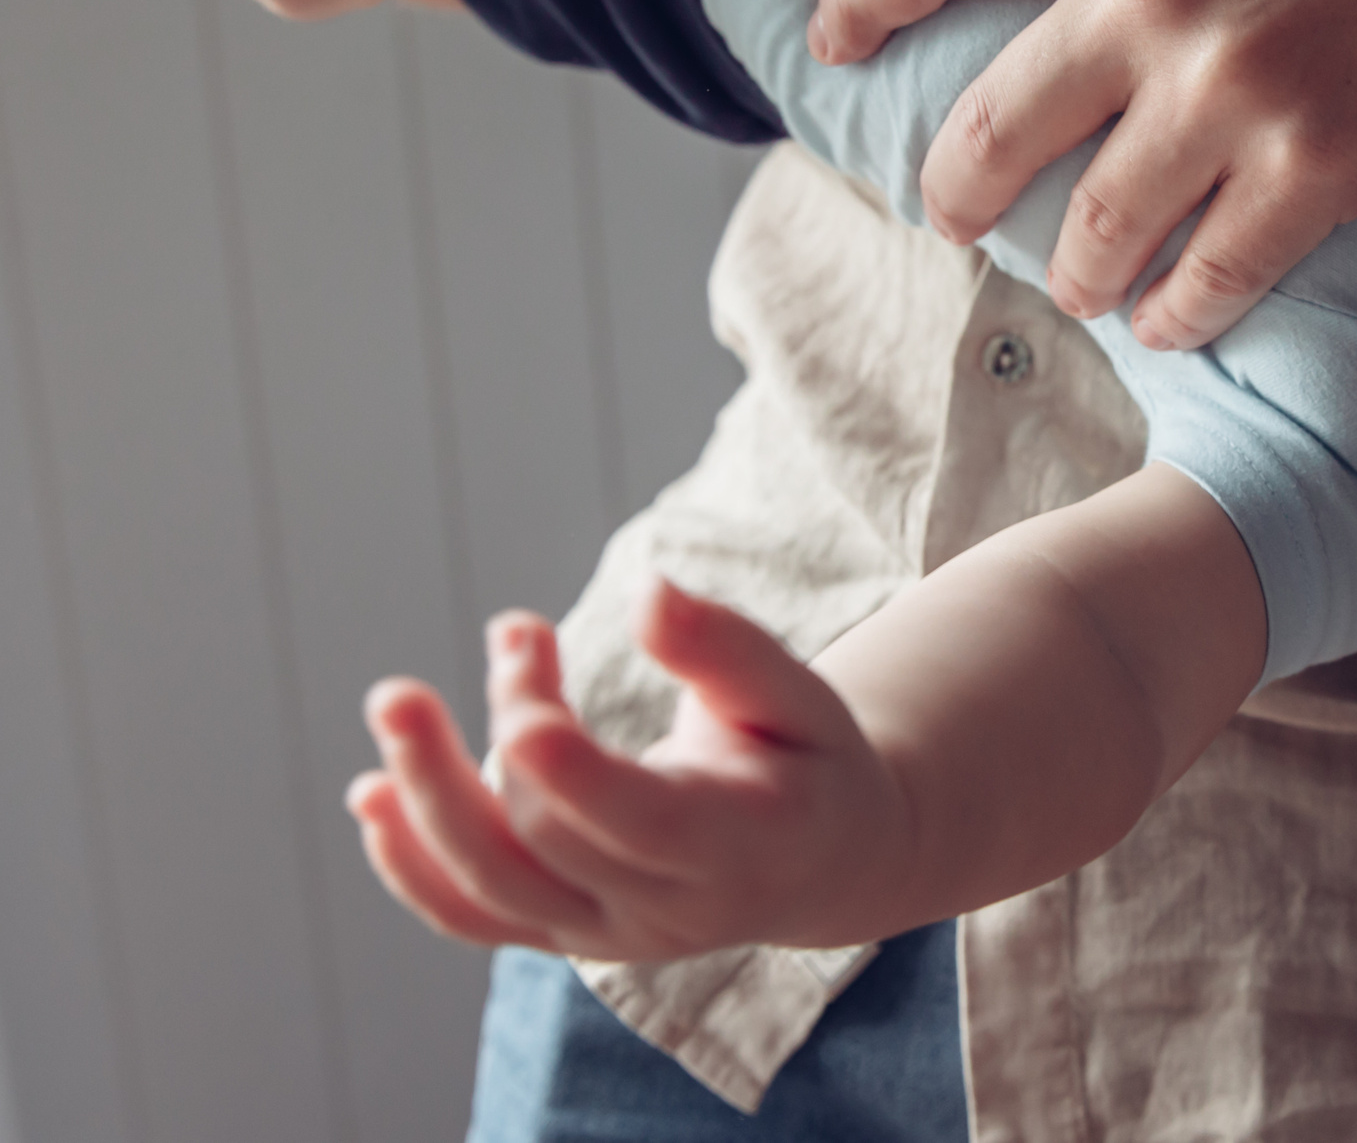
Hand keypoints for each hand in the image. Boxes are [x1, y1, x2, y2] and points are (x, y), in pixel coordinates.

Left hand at [348, 581, 907, 959]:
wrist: (817, 861)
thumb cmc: (809, 759)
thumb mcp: (800, 695)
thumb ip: (726, 649)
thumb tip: (648, 591)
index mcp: (743, 848)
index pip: (646, 824)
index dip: (578, 778)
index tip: (522, 715)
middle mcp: (666, 912)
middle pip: (550, 840)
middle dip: (515, 720)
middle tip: (515, 629)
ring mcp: (605, 935)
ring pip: (489, 890)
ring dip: (426, 798)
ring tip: (395, 701)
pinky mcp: (561, 934)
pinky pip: (469, 916)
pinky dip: (409, 864)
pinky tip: (369, 796)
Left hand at [810, 0, 1356, 347]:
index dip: (862, 5)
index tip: (832, 50)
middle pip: (987, 135)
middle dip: (952, 192)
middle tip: (953, 216)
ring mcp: (1237, 92)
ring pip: (1097, 231)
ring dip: (1077, 269)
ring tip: (1085, 281)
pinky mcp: (1328, 163)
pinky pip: (1215, 276)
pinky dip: (1183, 311)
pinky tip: (1176, 317)